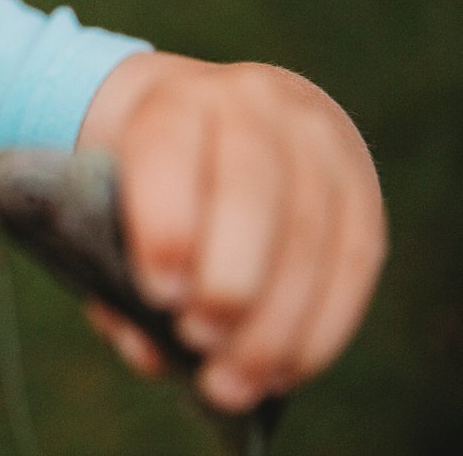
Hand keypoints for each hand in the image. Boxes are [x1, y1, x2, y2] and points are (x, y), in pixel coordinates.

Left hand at [78, 53, 386, 412]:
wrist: (222, 115)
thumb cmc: (155, 178)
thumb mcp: (120, 194)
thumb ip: (116, 262)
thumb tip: (146, 351)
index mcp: (178, 98)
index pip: (169, 148)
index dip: (165, 222)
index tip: (157, 294)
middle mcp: (253, 102)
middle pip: (250, 188)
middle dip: (227, 277)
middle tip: (197, 337)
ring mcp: (317, 140)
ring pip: (309, 234)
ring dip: (275, 323)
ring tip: (234, 381)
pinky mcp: (361, 187)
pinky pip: (353, 261)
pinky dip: (321, 326)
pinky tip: (284, 369)